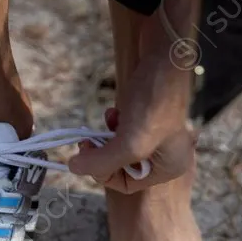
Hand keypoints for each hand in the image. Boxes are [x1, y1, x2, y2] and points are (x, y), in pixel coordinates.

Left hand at [68, 16, 195, 193]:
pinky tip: (114, 111)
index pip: (126, 185)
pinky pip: (124, 130)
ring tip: (108, 120)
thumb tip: (72, 168)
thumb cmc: (154, 102)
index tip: (87, 155)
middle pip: (121, 167)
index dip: (102, 174)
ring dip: (107, 137)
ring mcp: (157, 136)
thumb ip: (101, 161)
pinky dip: (114, 124)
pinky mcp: (148, 116)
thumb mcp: (129, 142)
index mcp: (168, 168)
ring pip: (120, 148)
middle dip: (104, 153)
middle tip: (89, 139)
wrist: (164, 55)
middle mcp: (165, 155)